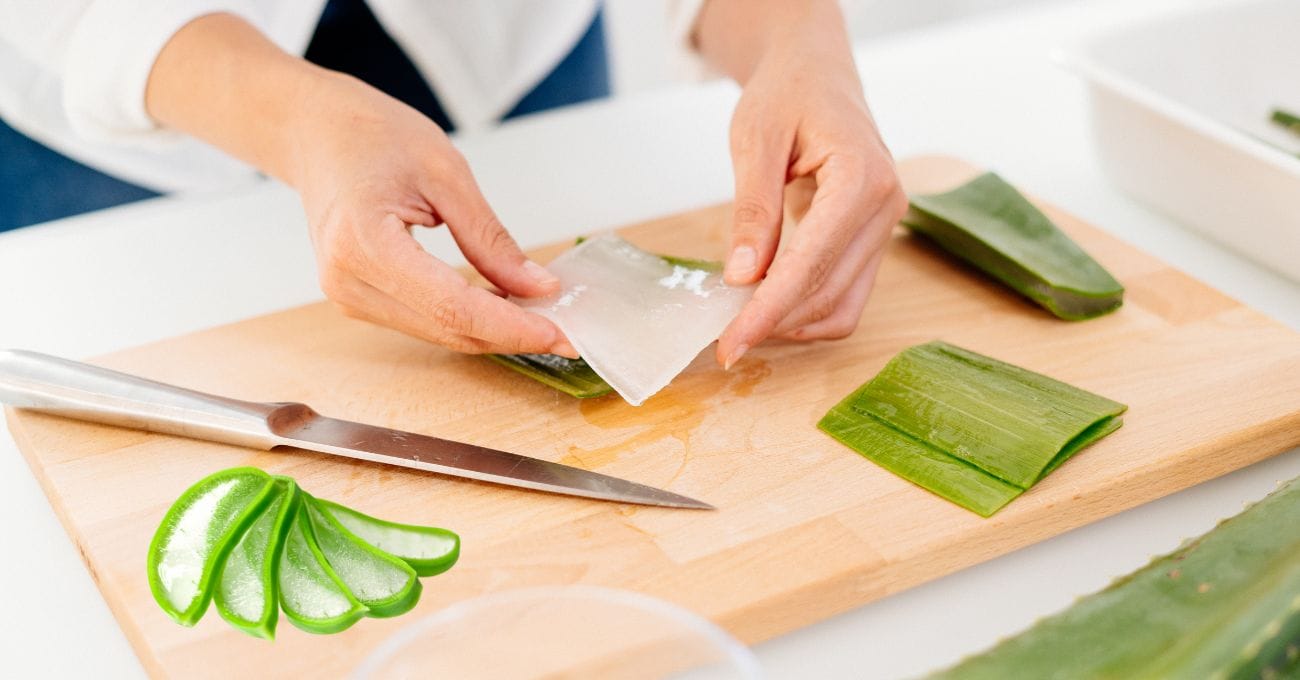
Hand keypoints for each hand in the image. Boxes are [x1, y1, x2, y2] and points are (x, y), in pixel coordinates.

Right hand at [146, 14, 574, 356]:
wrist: (311, 130)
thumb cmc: (369, 133)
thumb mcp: (446, 172)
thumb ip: (490, 238)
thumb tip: (537, 287)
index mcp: (365, 245)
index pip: (454, 306)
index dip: (512, 326)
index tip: (560, 332)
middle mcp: (348, 282)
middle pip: (447, 330)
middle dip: (512, 335)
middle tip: (568, 333)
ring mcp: (347, 296)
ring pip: (438, 334)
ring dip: (492, 332)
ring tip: (543, 320)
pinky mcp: (357, 298)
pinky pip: (423, 322)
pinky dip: (467, 320)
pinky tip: (503, 309)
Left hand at [697, 0, 907, 367]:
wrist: (816, 72)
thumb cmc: (787, 92)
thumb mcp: (754, 139)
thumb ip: (752, 208)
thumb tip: (742, 276)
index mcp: (862, 176)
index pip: (811, 263)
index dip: (767, 310)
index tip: (730, 345)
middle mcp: (886, 206)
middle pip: (828, 291)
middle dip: (774, 322)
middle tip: (724, 342)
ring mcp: (886, 226)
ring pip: (844, 304)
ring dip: (793, 324)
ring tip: (743, 324)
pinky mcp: (873, 239)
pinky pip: (848, 295)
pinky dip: (809, 312)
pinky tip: (770, 309)